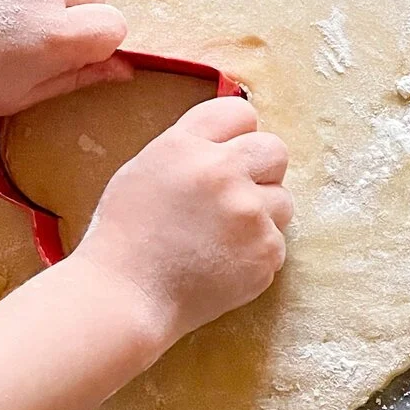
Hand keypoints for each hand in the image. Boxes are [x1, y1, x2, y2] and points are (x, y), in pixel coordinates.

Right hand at [74, 98, 293, 349]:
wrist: (126, 295)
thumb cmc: (126, 236)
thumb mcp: (144, 171)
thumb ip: (190, 150)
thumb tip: (232, 141)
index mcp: (186, 145)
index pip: (240, 113)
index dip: (238, 134)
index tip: (232, 153)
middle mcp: (223, 172)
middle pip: (275, 150)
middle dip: (262, 169)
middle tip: (237, 195)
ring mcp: (249, 213)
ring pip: (283, 200)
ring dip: (263, 214)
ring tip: (223, 236)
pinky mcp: (266, 250)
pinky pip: (277, 242)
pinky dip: (256, 252)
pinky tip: (223, 263)